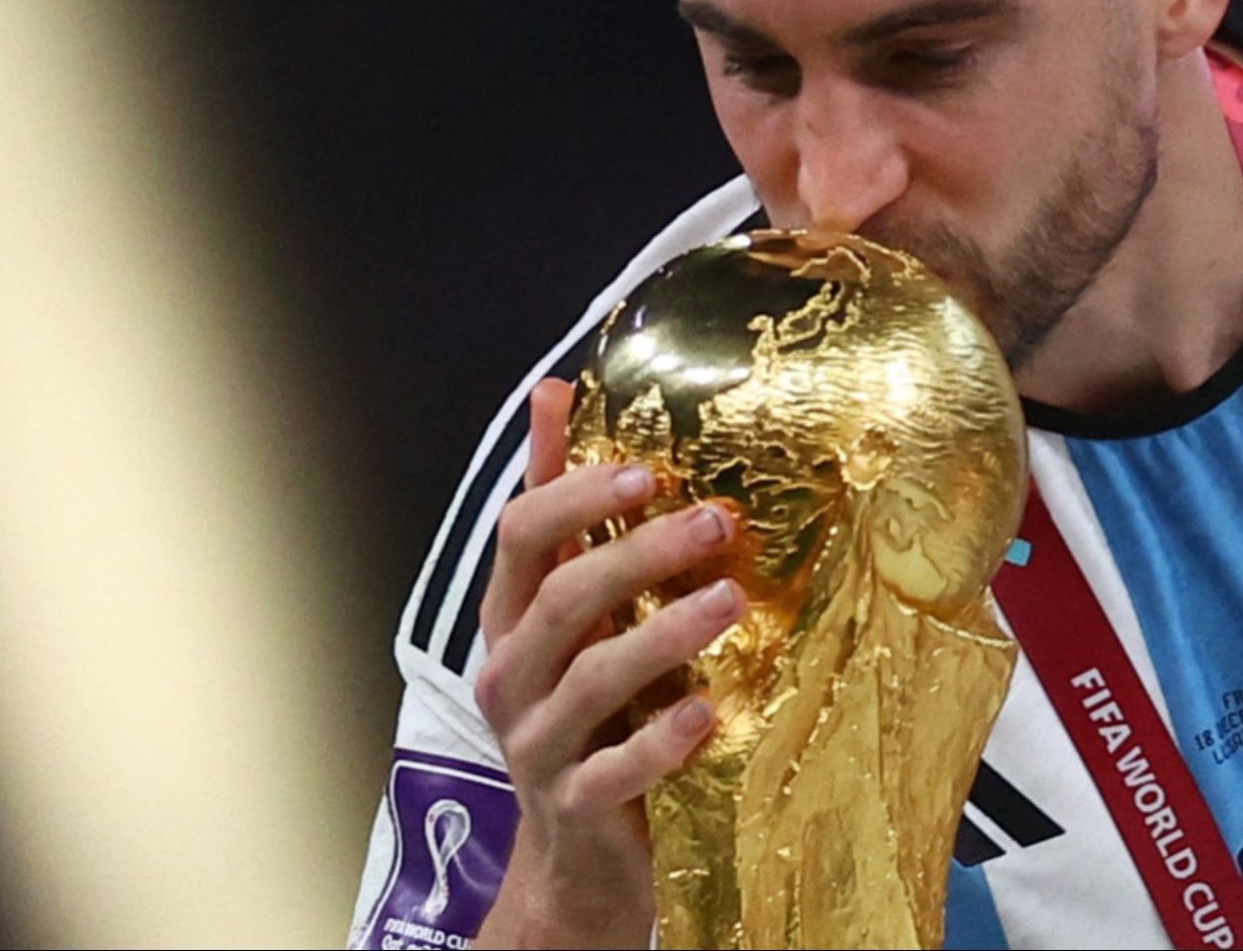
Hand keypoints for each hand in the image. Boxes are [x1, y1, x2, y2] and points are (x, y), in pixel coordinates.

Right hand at [469, 377, 744, 948]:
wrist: (579, 851)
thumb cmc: (585, 706)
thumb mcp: (568, 606)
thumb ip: (565, 506)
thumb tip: (554, 390)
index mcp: (511, 615)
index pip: (521, 535)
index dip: (576, 494)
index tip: (647, 466)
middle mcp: (512, 673)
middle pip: (562, 598)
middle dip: (636, 552)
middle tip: (713, 520)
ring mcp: (538, 743)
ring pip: (589, 678)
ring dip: (662, 635)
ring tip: (731, 599)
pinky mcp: (575, 805)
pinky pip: (612, 770)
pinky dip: (659, 740)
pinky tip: (707, 711)